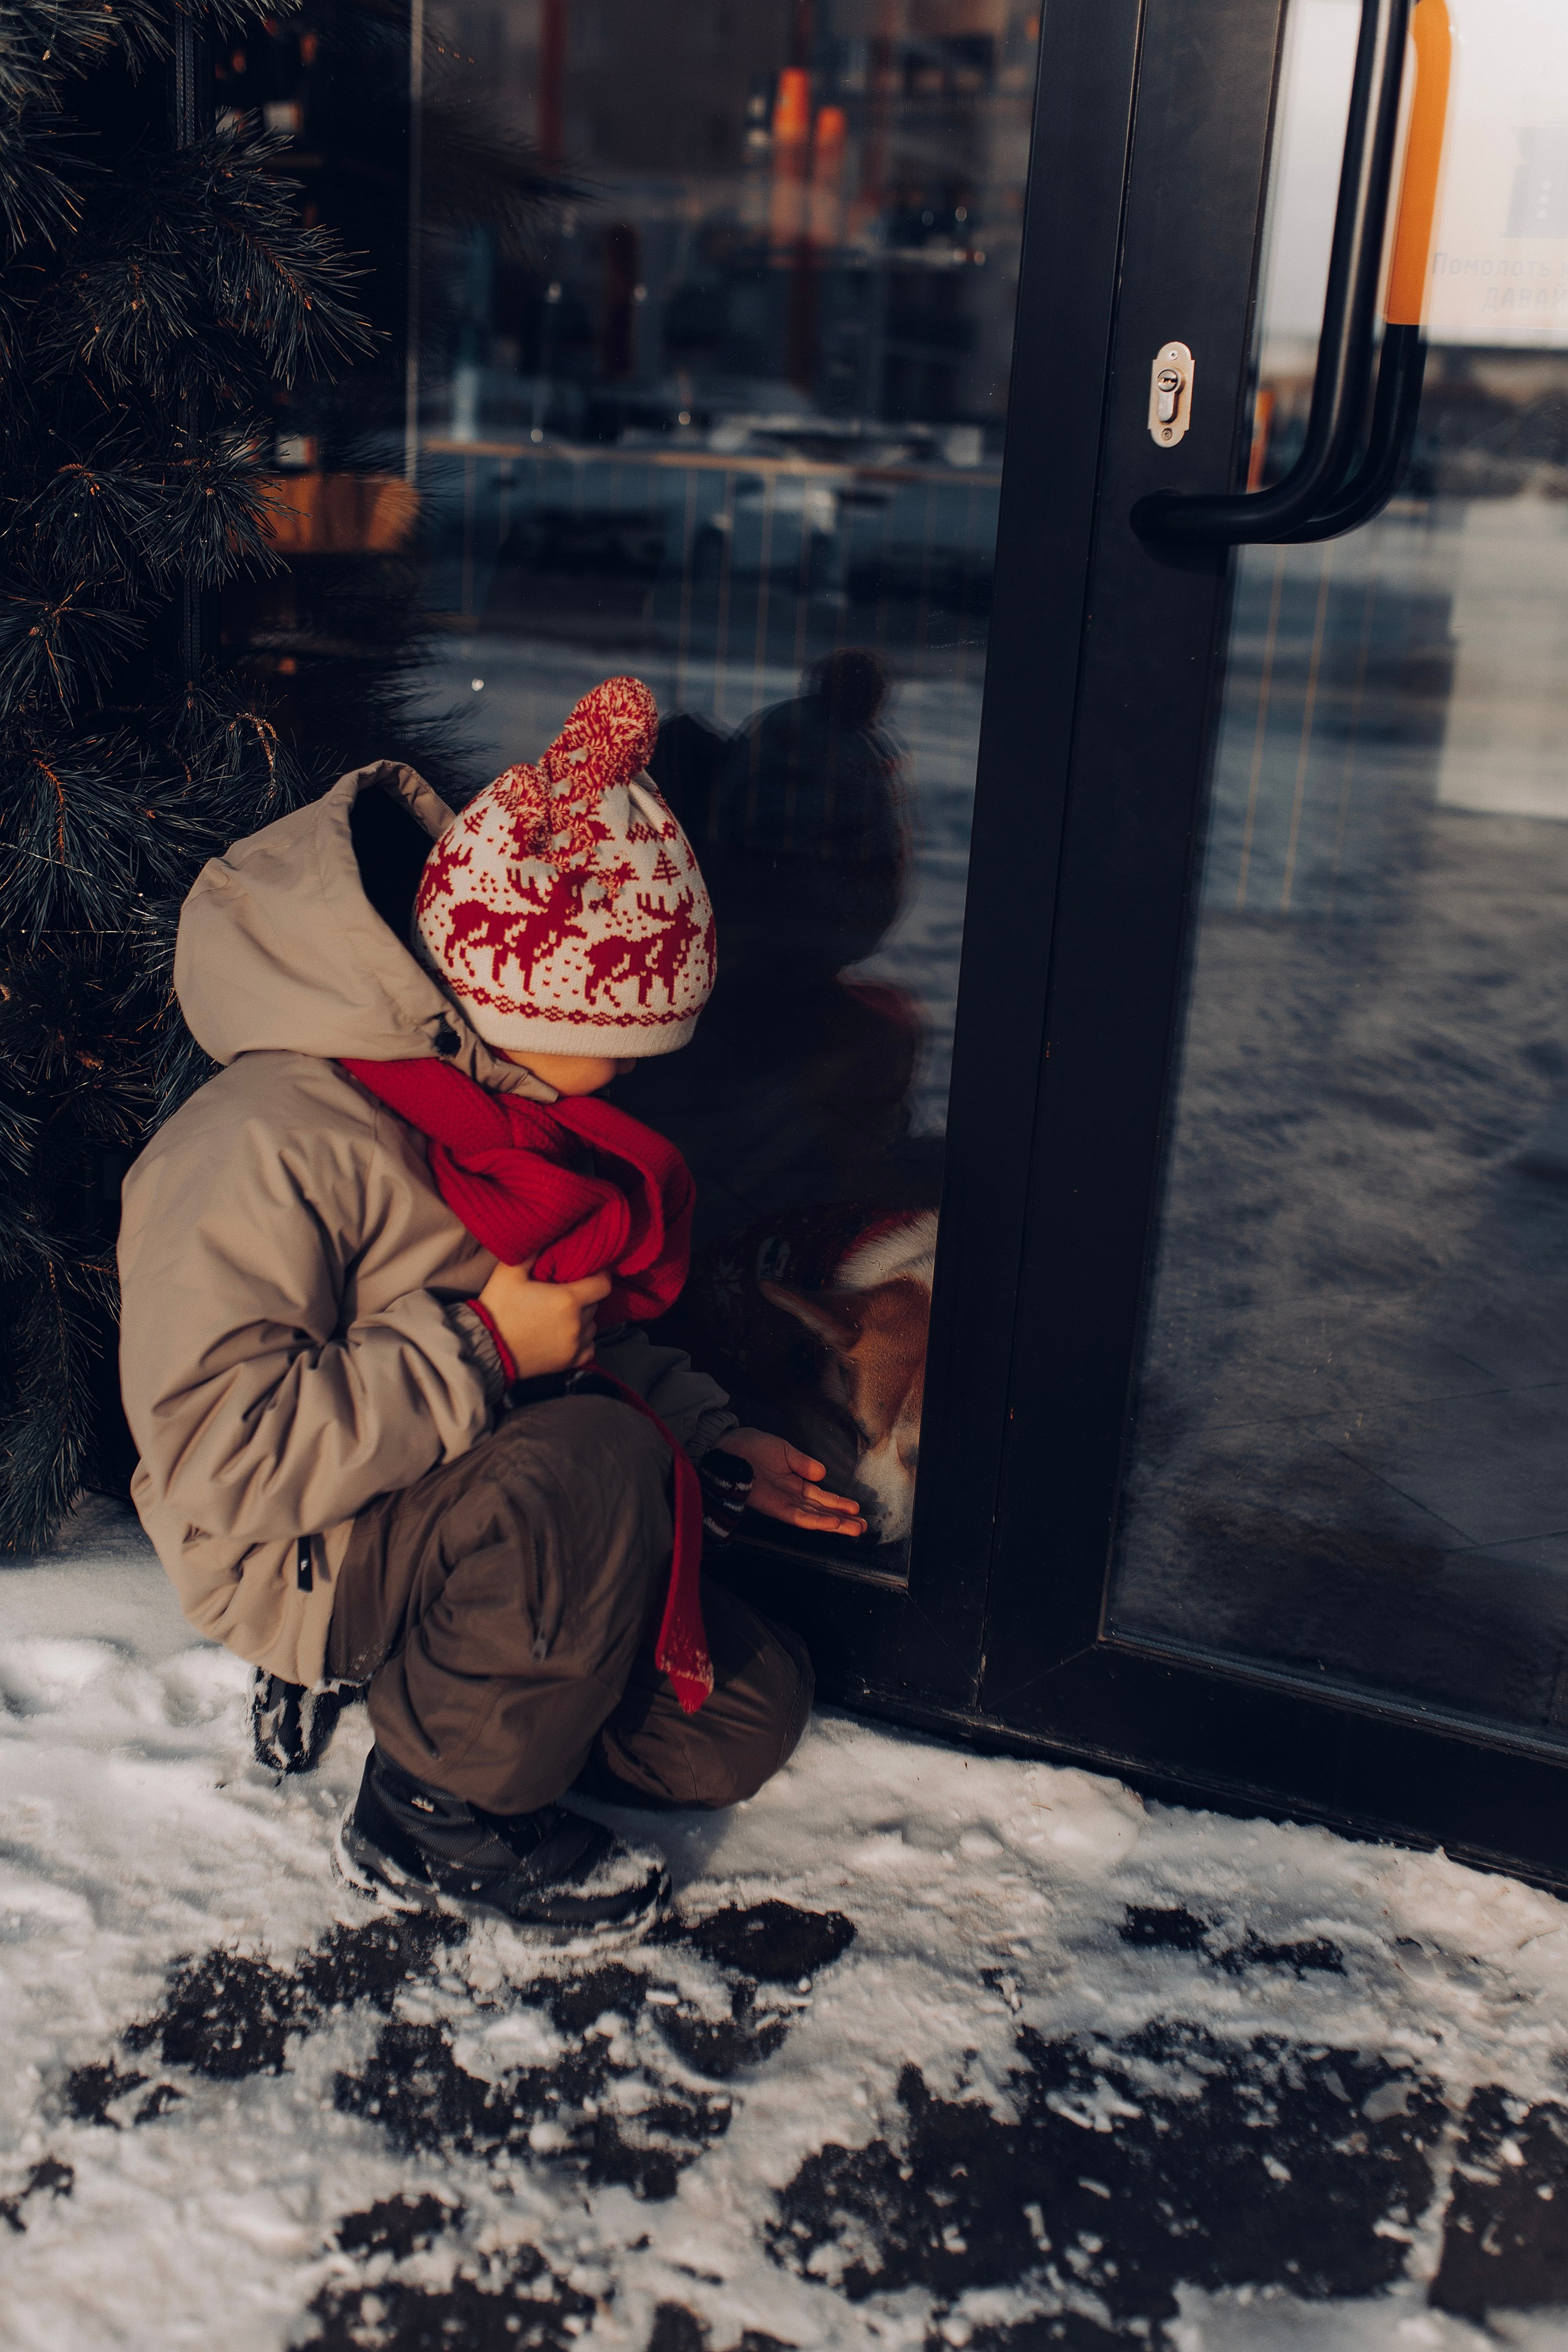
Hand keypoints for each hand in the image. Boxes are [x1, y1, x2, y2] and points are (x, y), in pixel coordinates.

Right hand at [477, 1257, 611, 1380]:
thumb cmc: (497, 1309)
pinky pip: (589, 1348)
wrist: (485, 1349)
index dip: (600, 1275)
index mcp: (568, 1299)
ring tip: (563, 1313)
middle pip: (596, 1304)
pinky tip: (567, 1334)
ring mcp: (575, 1345)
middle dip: (586, 1295)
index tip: (591, 1272)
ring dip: (584, 1318)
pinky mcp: (569, 1362)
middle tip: (567, 1291)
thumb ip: (530, 1252)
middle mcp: (577, 1323)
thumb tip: (544, 1234)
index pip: (603, 1284)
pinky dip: (583, 1340)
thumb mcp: (509, 1273)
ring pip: (592, 1325)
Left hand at [715, 1428, 866, 1537]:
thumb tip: (822, 1473)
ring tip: (854, 1529)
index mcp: (795, 1482)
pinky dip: (815, 1520)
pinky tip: (831, 1523)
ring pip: (813, 1517)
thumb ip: (803, 1463)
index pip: (821, 1497)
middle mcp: (791, 1496)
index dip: (839, 1503)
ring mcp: (783, 1503)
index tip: (856, 1509)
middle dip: (843, 1520)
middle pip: (821, 1511)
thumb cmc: (752, 1447)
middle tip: (863, 1528)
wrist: (728, 1449)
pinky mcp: (773, 1507)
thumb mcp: (784, 1450)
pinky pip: (798, 1516)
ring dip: (834, 1523)